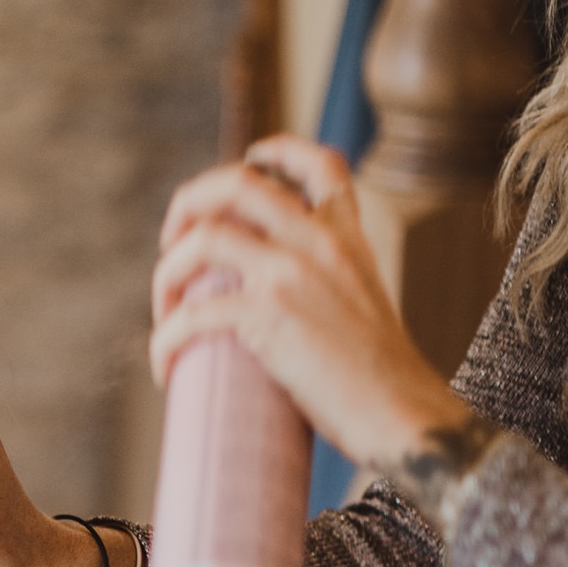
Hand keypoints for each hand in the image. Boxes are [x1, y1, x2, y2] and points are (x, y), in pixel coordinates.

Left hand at [148, 135, 466, 472]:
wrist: (404, 415)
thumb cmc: (382, 383)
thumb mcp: (361, 308)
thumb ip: (326, 287)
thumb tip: (275, 305)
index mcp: (347, 237)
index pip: (321, 164)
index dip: (278, 151)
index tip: (250, 159)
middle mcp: (319, 241)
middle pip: (237, 184)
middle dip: (188, 206)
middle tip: (171, 243)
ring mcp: (292, 274)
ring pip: (202, 240)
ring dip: (166, 275)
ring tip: (164, 313)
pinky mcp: (269, 316)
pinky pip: (193, 314)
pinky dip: (165, 339)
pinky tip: (163, 366)